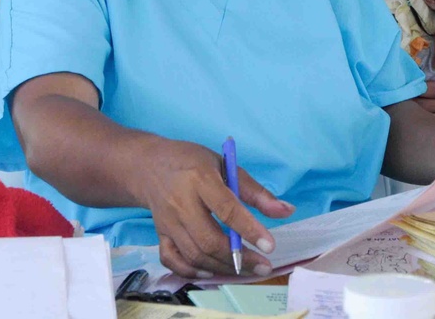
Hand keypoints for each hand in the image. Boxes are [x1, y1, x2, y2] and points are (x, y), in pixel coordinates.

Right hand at [138, 140, 294, 278]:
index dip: (248, 229)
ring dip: (222, 267)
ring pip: (194, 255)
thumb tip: (286, 211)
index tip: (269, 246)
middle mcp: (181, 204)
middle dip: (239, 258)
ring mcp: (167, 222)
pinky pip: (172, 260)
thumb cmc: (193, 162)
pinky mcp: (159, 234)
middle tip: (264, 265)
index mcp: (200, 179)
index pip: (226, 209)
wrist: (149, 166)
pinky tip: (213, 271)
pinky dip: (192, 271)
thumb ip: (255, 191)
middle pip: (208, 240)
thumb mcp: (226, 165)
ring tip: (248, 269)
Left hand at [415, 53, 434, 127]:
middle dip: (413, 97)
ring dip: (420, 107)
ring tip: (416, 100)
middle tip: (408, 90)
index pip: (424, 89)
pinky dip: (429, 116)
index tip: (409, 80)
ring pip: (426, 114)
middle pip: (421, 103)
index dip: (414, 85)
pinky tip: (428, 111)